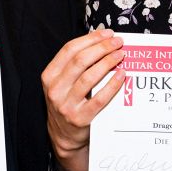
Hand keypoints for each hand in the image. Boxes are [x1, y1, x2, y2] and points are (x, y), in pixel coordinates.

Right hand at [41, 29, 124, 170]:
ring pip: (89, 77)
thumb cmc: (67, 103)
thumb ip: (74, 64)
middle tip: (118, 43)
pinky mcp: (80, 118)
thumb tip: (100, 40)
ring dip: (108, 62)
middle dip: (102, 48)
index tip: (106, 33)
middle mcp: (55, 90)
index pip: (69, 50)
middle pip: (80, 61)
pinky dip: (112, 84)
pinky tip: (122, 75)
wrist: (64, 136)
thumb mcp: (61, 83)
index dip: (90, 39)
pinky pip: (100, 98)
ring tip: (121, 55)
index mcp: (49, 76)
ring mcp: (66, 105)